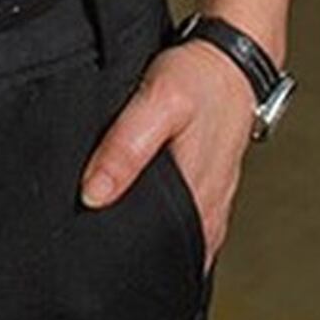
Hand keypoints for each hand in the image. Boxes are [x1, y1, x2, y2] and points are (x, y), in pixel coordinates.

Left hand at [79, 33, 260, 266]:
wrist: (233, 57)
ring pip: (168, 238)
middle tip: (86, 249)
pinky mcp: (204, 189)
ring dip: (141, 236)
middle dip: (126, 254)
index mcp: (194, 204)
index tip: (86, 258)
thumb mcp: (159, 103)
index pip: (153, 256)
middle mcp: (204, 213)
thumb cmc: (200, 78)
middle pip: (159, 251)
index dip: (118, 262)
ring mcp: (207, 204)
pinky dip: (154, 219)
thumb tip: (92, 196)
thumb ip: (126, 149)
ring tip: (103, 232)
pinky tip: (131, 207)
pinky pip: (177, 220)